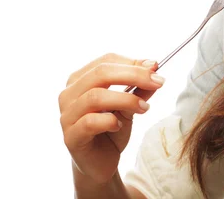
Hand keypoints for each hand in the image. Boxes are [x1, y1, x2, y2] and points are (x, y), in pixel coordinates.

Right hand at [58, 53, 164, 183]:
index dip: (132, 62)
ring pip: (95, 96)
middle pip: (100, 73)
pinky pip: (89, 122)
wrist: (101, 163)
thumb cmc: (112, 128)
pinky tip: (119, 126)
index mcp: (80, 80)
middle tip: (157, 82)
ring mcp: (66, 116)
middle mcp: (69, 94)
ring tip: (144, 107)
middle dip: (134, 75)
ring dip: (126, 99)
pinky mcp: (70, 137)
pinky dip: (109, 121)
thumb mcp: (130, 105)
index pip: (106, 61)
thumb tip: (154, 67)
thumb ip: (140, 87)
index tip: (156, 68)